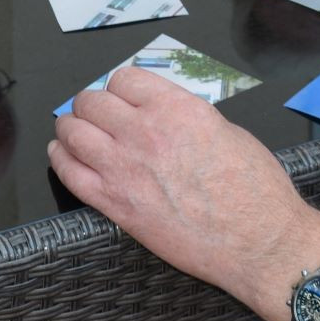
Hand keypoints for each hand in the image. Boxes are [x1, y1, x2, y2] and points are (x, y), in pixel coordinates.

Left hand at [49, 67, 319, 320]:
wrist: (258, 241)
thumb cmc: (254, 190)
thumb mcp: (226, 131)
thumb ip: (186, 117)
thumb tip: (164, 115)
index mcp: (178, 109)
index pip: (124, 79)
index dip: (120, 87)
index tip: (120, 98)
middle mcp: (146, 132)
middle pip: (92, 101)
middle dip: (91, 105)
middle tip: (95, 114)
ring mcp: (125, 169)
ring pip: (72, 131)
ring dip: (71, 128)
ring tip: (74, 132)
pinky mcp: (115, 205)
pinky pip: (69, 173)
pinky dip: (61, 159)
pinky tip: (65, 156)